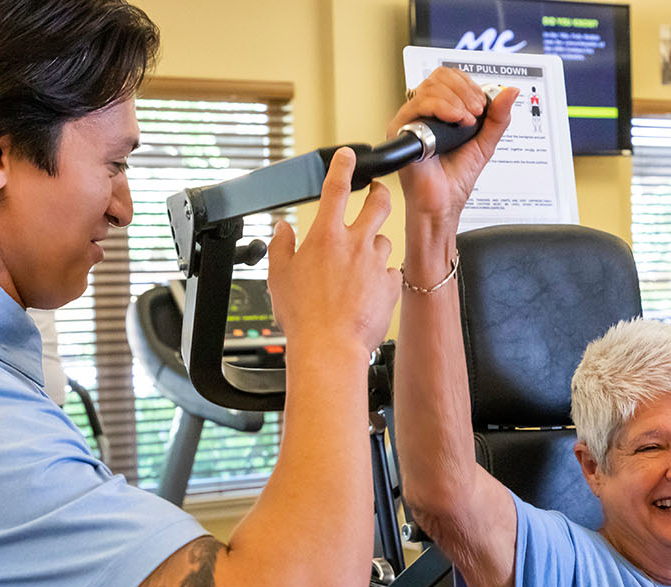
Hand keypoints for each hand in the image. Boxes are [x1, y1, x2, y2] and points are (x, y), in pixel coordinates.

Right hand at [266, 148, 399, 355]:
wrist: (330, 347)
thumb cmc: (303, 316)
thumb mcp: (279, 276)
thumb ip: (281, 246)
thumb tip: (282, 228)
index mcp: (325, 235)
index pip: (336, 187)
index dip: (343, 165)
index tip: (348, 155)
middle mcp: (355, 243)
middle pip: (378, 202)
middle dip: (380, 192)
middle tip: (377, 192)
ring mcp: (376, 263)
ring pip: (384, 240)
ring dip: (376, 244)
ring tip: (362, 262)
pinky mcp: (391, 284)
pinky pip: (391, 272)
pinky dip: (383, 275)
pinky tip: (370, 289)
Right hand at [390, 67, 517, 229]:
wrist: (442, 203)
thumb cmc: (455, 179)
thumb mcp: (485, 143)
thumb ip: (498, 117)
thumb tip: (511, 92)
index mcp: (441, 110)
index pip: (451, 77)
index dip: (469, 84)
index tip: (482, 104)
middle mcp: (424, 112)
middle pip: (441, 76)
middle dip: (465, 90)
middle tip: (477, 112)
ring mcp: (411, 119)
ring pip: (431, 86)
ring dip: (457, 100)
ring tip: (467, 121)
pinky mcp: (401, 128)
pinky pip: (420, 103)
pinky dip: (444, 107)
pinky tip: (457, 121)